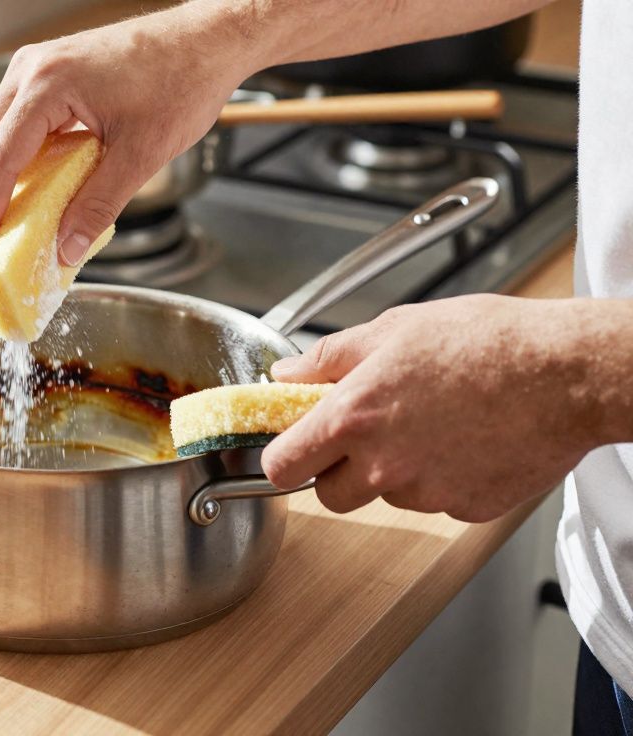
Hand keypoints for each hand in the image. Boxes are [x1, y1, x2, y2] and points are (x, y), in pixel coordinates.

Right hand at [0, 5, 257, 269]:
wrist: (207, 41)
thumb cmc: (183, 80)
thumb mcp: (141, 153)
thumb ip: (99, 204)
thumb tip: (65, 248)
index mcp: (47, 84)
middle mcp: (30, 71)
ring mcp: (35, 70)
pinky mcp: (48, 77)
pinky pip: (12, 126)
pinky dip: (9, 165)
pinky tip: (18, 197)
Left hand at [260, 295, 610, 521]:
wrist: (566, 373)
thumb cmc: (486, 342)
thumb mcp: (393, 329)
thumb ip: (328, 359)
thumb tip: (287, 374)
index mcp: (352, 419)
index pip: (282, 466)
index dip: (283, 457)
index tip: (291, 447)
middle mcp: (382, 466)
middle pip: (329, 495)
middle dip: (338, 471)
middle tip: (366, 435)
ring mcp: (425, 494)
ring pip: (386, 497)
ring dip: (396, 471)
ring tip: (434, 423)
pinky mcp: (466, 509)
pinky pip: (436, 502)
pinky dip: (443, 478)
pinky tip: (467, 440)